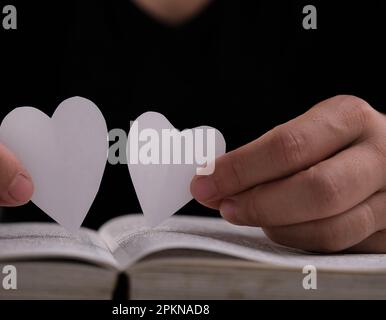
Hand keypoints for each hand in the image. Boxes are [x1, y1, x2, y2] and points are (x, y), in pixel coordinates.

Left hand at [191, 95, 385, 252]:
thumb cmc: (336, 145)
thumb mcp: (309, 132)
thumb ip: (267, 157)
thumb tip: (213, 182)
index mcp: (349, 118)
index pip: (289, 147)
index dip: (241, 169)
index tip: (206, 182)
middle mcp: (380, 155)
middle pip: (316, 191)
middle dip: (259, 205)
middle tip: (226, 207)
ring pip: (330, 228)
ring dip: (279, 229)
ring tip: (254, 217)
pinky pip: (340, 249)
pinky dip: (302, 242)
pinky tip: (286, 228)